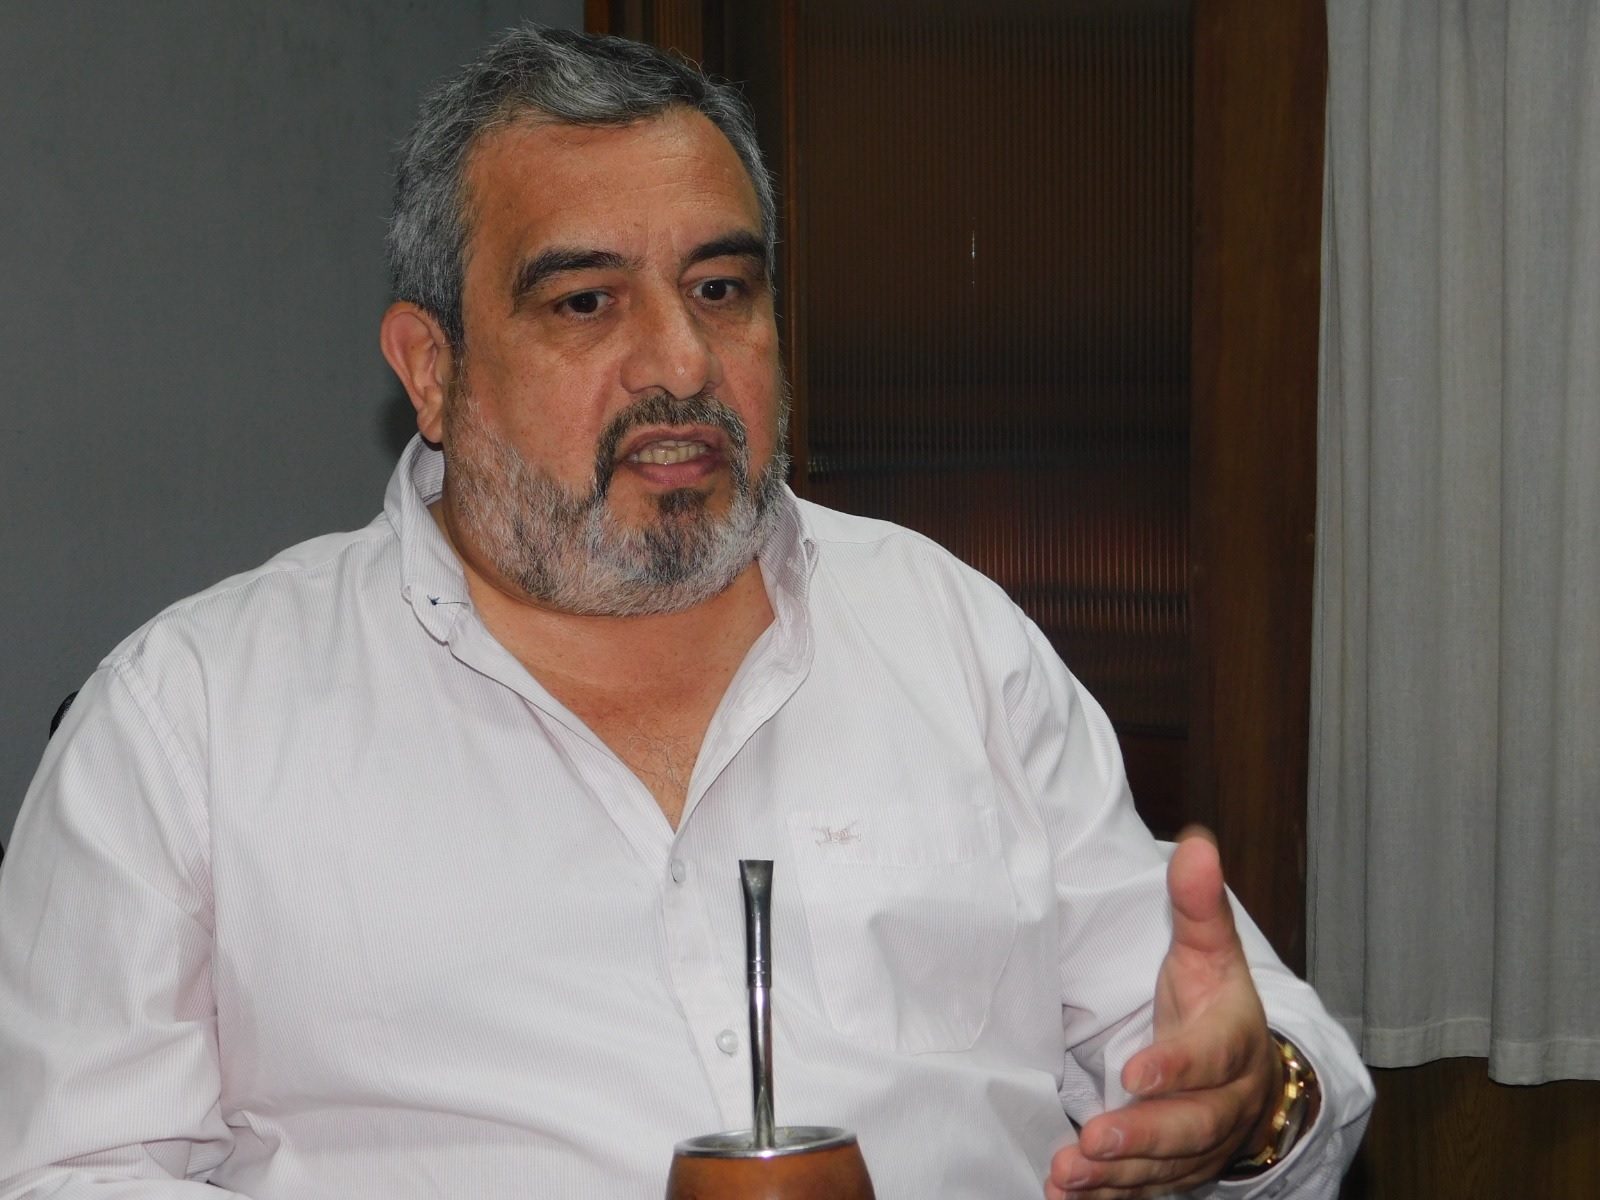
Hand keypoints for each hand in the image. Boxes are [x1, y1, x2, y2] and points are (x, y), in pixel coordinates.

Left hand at [1045, 829, 1280, 1199]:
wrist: (1252, 1072)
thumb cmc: (1216, 1003)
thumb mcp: (1210, 948)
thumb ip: (1198, 902)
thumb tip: (1197, 843)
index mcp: (1236, 1040)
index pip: (1212, 1056)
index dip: (1177, 1066)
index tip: (1134, 1073)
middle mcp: (1228, 1101)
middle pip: (1193, 1126)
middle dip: (1143, 1135)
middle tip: (1095, 1138)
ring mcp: (1205, 1143)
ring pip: (1166, 1167)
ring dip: (1117, 1175)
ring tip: (1067, 1172)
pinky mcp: (1178, 1170)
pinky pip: (1147, 1190)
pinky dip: (1109, 1197)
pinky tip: (1066, 1195)